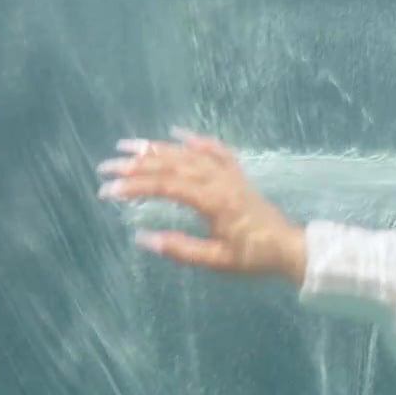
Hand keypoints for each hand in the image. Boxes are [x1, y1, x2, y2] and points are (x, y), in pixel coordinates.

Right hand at [96, 129, 306, 284]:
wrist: (289, 248)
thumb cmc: (253, 258)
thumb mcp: (217, 261)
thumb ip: (181, 249)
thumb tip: (143, 239)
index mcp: (212, 201)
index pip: (164, 186)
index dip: (134, 186)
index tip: (108, 191)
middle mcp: (218, 180)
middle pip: (170, 164)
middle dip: (135, 164)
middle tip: (106, 166)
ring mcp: (228, 174)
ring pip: (187, 153)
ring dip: (155, 148)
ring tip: (127, 146)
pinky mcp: (236, 174)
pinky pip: (214, 150)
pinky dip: (195, 140)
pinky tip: (177, 133)